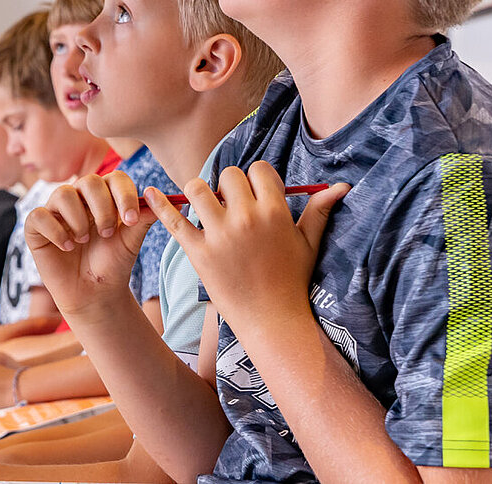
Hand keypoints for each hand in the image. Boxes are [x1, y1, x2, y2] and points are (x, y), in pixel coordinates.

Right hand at [24, 171, 155, 318]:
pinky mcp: (36, 227)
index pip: (115, 178)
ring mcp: (56, 210)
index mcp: (105, 195)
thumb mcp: (131, 241)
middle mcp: (79, 197)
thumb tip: (173, 201)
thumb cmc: (112, 263)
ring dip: (78, 219)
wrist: (94, 293)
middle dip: (102, 208)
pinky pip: (39, 215)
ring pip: (63, 194)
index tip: (132, 220)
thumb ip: (144, 219)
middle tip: (108, 233)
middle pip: (89, 181)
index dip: (124, 195)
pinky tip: (68, 247)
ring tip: (84, 240)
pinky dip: (55, 231)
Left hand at [149, 163, 349, 333]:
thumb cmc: (293, 281)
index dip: (254, 179)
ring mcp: (220, 235)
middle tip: (229, 206)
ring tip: (204, 207)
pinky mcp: (197, 252)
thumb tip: (342, 186)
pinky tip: (148, 192)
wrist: (272, 321)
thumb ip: (320, 211)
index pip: (258, 170)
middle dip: (227, 186)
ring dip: (199, 193)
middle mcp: (247, 218)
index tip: (253, 195)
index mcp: (275, 212)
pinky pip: (173, 220)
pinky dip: (159, 205)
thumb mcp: (309, 244)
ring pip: (198, 189)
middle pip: (227, 176)